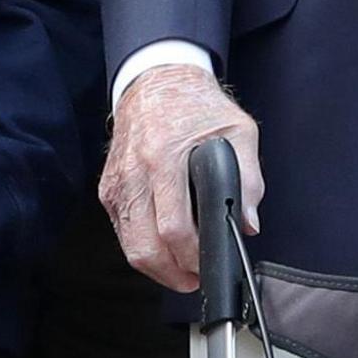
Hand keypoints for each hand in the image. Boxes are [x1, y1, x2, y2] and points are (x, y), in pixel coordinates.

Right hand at [99, 65, 262, 292]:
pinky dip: (141, 247)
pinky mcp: (109, 188)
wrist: (157, 79)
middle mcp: (135, 171)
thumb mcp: (238, 130)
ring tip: (181, 270)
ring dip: (157, 267)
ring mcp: (117, 182)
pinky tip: (163, 247)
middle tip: (194, 278)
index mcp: (164, 156)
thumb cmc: (197, 105)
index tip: (208, 264)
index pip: (173, 226)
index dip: (192, 256)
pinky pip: (122, 231)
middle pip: (145, 246)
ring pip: (130, 245)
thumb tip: (247, 223)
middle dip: (173, 272)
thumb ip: (248, 178)